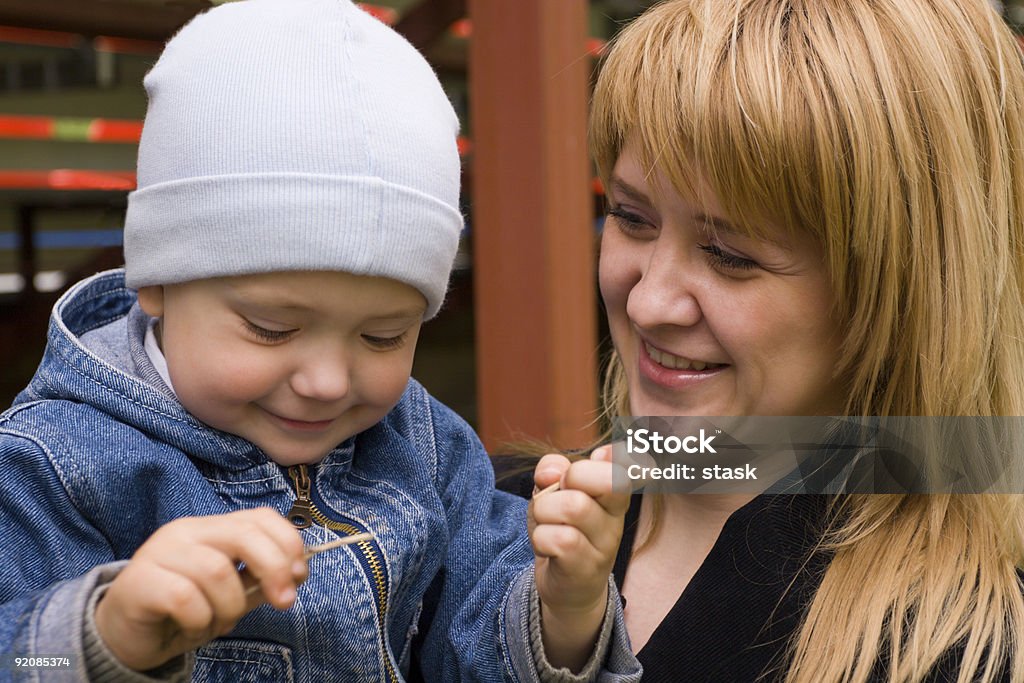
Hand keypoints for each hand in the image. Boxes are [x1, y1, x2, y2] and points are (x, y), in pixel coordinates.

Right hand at [94, 508, 306, 671]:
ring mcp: (160, 552)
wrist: (124, 636)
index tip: (300, 575)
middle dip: (273, 569)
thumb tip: (297, 572)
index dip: (288, 543)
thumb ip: (260, 580)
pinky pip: (186, 598)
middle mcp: (186, 531)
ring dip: (229, 607)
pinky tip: (191, 627)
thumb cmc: (183, 612)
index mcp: (211, 528)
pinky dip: (200, 620)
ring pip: (217, 572)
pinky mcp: (139, 581)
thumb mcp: (231, 593)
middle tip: (284, 601)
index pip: (260, 517)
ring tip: (216, 623)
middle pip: (243, 535)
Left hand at [529, 446, 629, 670]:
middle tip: (559, 494)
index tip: (603, 457)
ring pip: (574, 506)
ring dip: (545, 510)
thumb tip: (552, 471)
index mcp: (614, 494)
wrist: (567, 588)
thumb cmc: (561, 531)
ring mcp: (604, 545)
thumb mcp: (554, 492)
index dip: (621, 455)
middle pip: (607, 479)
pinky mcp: (585, 568)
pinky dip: (540, 538)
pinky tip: (546, 547)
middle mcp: (616, 517)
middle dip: (572, 477)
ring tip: (546, 523)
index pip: (632, 466)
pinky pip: (557, 538)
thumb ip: (553, 469)